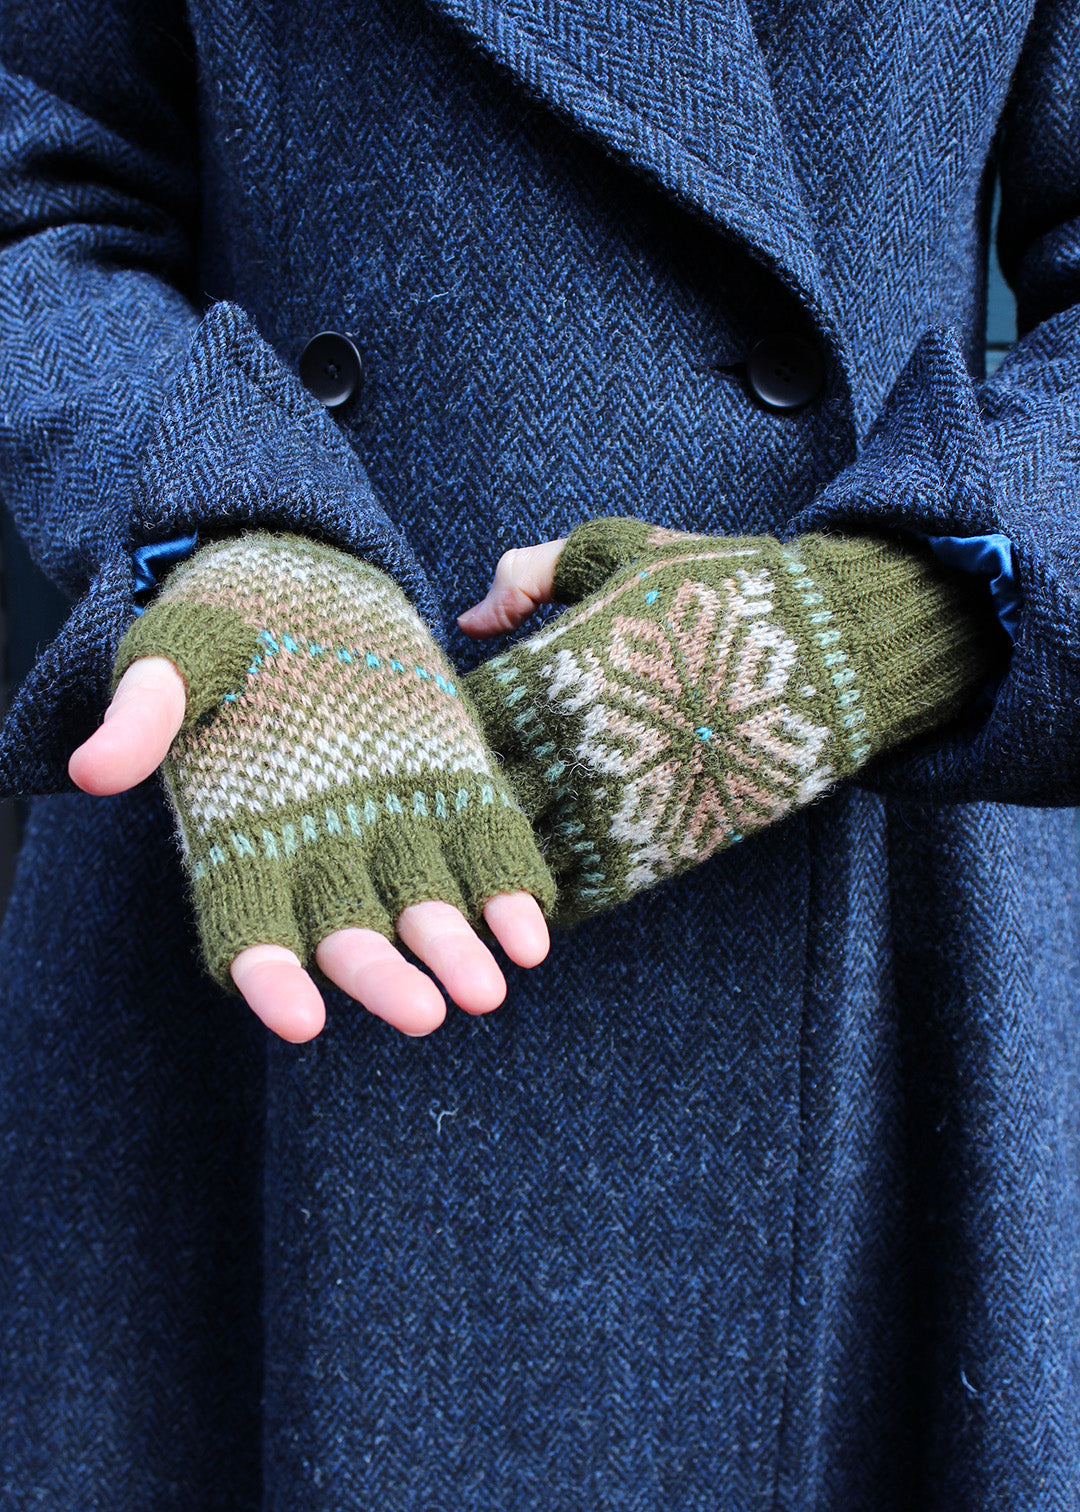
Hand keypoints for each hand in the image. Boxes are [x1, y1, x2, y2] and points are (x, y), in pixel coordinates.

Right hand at [70, 532, 555, 1043]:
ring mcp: (393, 826)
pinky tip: (531, 934)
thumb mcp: (175, 655)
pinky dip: (506, 896)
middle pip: (350, 937)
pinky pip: (483, 855)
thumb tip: (91, 770)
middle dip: (384, 978)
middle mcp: (320, 852)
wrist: (306, 588)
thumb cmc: (226, 632)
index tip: (298, 1019)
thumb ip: (145, 711)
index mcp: (243, 838)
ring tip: (486, 990)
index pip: (248, 929)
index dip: (271, 978)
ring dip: (455, 952)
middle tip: (424, 1015)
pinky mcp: (452, 792)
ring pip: (424, 911)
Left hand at [460, 518, 922, 925]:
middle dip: (447, 809)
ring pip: (518, 854)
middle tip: (427, 815)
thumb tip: (469, 621)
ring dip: (489, 863)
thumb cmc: (721, 587)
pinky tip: (528, 890)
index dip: (428, 735)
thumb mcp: (621, 548)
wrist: (833, 650)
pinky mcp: (662, 846)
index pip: (454, 720)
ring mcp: (618, 802)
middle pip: (475, 797)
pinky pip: (579, 888)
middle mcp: (573, 745)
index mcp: (552, 669)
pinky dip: (545, 896)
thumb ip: (531, 574)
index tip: (420, 737)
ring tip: (470, 862)